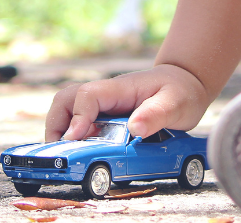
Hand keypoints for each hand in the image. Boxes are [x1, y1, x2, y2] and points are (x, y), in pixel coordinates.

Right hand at [45, 63, 209, 141]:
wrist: (185, 84)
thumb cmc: (180, 91)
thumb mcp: (175, 104)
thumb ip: (156, 114)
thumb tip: (136, 128)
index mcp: (118, 89)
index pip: (86, 96)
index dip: (77, 116)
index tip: (75, 138)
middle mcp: (104, 96)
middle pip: (65, 101)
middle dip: (56, 125)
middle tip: (60, 152)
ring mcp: (102, 106)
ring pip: (67, 111)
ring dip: (61, 132)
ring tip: (67, 157)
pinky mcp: (104, 117)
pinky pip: (79, 123)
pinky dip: (73, 138)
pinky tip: (81, 155)